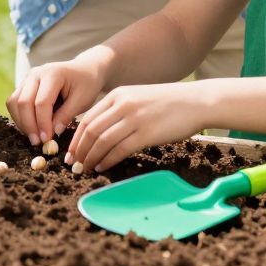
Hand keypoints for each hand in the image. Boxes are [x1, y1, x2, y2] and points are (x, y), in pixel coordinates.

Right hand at [7, 52, 107, 146]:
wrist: (84, 70)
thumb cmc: (86, 85)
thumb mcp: (82, 100)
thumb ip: (66, 115)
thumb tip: (52, 133)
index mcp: (52, 74)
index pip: (41, 102)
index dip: (42, 123)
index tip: (47, 140)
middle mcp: (36, 74)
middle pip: (23, 102)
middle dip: (29, 125)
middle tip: (38, 143)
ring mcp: (28, 79)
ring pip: (14, 102)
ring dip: (21, 122)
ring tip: (34, 137)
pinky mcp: (24, 85)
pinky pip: (14, 102)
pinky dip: (19, 117)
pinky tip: (31, 128)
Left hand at [65, 82, 208, 172]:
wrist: (195, 102)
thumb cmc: (168, 103)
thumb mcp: (137, 98)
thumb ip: (118, 110)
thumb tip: (99, 133)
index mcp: (117, 95)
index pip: (87, 118)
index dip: (76, 138)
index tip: (70, 152)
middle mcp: (123, 104)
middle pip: (91, 130)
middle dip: (79, 150)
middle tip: (73, 165)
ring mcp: (135, 118)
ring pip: (102, 141)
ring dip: (90, 158)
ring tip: (85, 169)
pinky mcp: (147, 133)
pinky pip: (120, 149)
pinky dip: (108, 160)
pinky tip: (102, 167)